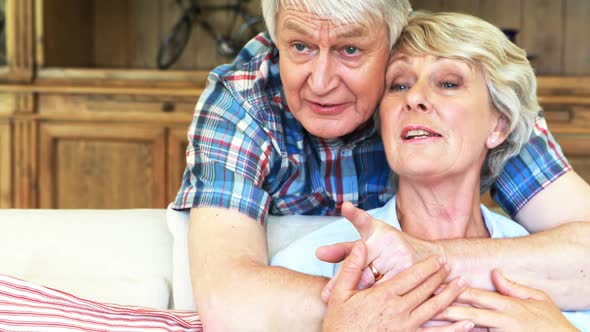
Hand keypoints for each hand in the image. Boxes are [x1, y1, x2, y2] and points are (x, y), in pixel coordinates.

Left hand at [317, 201, 441, 299]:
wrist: (434, 259)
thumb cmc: (393, 249)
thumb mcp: (370, 243)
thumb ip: (344, 250)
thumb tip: (318, 253)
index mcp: (377, 232)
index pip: (362, 223)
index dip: (352, 217)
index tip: (340, 217)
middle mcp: (388, 241)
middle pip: (360, 263)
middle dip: (342, 280)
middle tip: (326, 294)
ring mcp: (400, 256)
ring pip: (372, 279)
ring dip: (357, 293)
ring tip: (342, 304)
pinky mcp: (410, 272)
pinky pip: (388, 289)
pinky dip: (376, 300)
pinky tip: (367, 308)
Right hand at [322, 240, 472, 331]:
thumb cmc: (339, 323)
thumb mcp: (339, 293)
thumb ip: (352, 268)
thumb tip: (360, 245)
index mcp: (383, 296)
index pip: (412, 277)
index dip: (428, 267)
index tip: (439, 259)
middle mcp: (399, 311)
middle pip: (426, 290)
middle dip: (440, 277)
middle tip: (452, 266)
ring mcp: (406, 328)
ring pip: (434, 309)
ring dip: (450, 296)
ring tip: (462, 285)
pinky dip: (454, 330)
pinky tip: (468, 324)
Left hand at [436, 269, 577, 331]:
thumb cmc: (552, 323)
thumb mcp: (538, 299)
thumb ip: (513, 287)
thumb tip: (495, 272)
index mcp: (508, 306)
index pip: (476, 295)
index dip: (454, 290)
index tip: (435, 285)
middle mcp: (503, 320)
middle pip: (468, 313)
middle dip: (444, 308)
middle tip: (423, 303)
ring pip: (470, 330)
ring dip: (449, 326)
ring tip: (428, 323)